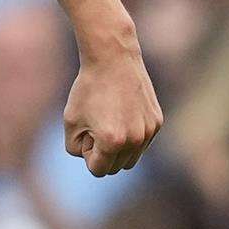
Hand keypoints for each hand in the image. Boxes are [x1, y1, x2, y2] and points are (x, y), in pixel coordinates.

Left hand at [63, 34, 162, 176]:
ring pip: (132, 158)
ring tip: (110, 121)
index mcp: (113, 142)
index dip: (87, 153)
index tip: (87, 131)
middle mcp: (136, 139)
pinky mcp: (158, 121)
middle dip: (103, 152)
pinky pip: (143, 142)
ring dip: (119, 148)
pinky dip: (132, 135)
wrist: (113, 58)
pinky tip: (123, 112)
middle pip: (117, 167)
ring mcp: (150, 131)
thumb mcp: (70, 122)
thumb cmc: (88, 89)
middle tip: (97, 125)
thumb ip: (76, 149)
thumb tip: (95, 157)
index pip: (98, 170)